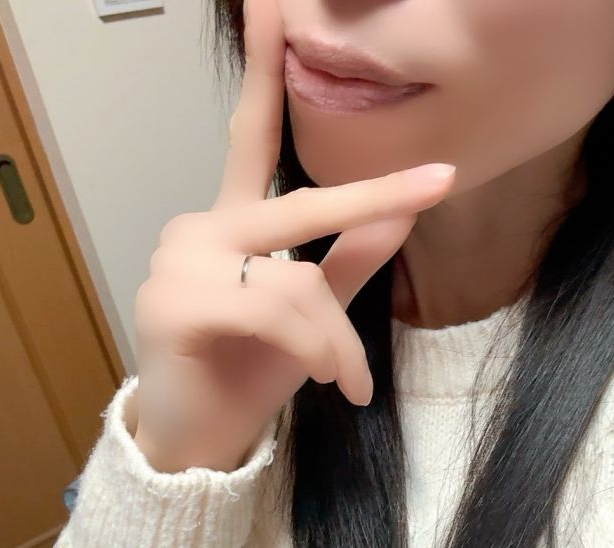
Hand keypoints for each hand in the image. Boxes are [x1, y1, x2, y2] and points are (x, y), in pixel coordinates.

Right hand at [132, 0, 455, 470]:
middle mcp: (198, 227)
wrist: (201, 437)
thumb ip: (350, 260)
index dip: (262, 71)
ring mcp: (179, 260)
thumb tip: (401, 213)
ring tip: (346, 380)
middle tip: (439, 182)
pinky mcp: (174, 301)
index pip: (249, 138)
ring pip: (297, 277)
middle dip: (371, 197)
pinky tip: (327, 380)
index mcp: (229, 223)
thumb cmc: (252, 370)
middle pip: (299, 207)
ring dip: (337, 336)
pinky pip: (276, 308)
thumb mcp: (313, 314)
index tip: (276, 5)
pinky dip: (316, 346)